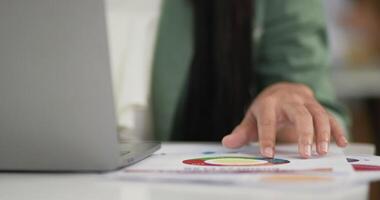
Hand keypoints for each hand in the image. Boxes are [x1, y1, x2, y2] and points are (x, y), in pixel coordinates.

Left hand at [222, 82, 347, 157]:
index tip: (268, 154)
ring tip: (321, 151)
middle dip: (304, 133)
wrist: (282, 90)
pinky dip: (337, 129)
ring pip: (318, 114)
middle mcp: (288, 100)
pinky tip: (341, 143)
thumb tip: (227, 142)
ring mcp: (306, 101)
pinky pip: (330, 116)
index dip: (267, 137)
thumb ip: (242, 132)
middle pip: (299, 114)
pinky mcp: (318, 106)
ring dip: (322, 133)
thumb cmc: (265, 109)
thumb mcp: (252, 118)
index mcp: (268, 103)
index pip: (267, 121)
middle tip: (305, 154)